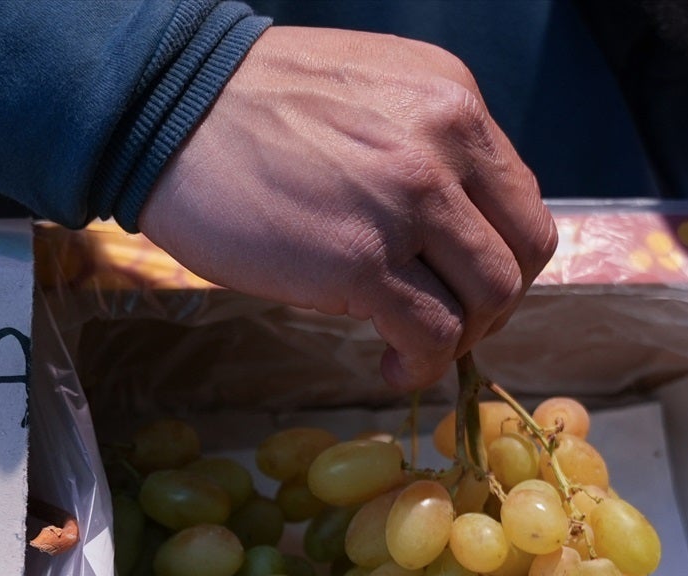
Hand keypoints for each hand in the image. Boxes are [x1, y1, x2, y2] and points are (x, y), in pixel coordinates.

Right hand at [138, 27, 556, 390]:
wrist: (167, 110)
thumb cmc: (245, 110)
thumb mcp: (364, 97)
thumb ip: (418, 147)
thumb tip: (441, 225)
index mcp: (451, 100)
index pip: (517, 196)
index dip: (497, 253)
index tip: (458, 280)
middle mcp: (445, 145)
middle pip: (521, 251)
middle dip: (493, 302)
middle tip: (448, 323)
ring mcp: (407, 206)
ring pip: (488, 298)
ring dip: (460, 338)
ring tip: (413, 348)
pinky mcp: (360, 264)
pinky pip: (431, 334)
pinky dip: (422, 365)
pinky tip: (392, 367)